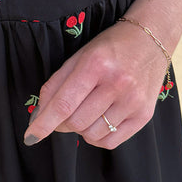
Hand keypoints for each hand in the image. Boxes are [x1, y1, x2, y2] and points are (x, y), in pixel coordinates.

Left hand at [23, 20, 170, 148]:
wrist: (151, 40)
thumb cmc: (110, 48)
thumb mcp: (78, 57)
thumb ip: (55, 85)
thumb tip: (38, 117)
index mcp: (96, 64)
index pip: (64, 103)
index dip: (44, 123)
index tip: (30, 136)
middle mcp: (117, 83)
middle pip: (76, 122)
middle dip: (62, 123)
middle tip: (64, 113)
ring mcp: (133, 101)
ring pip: (91, 134)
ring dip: (80, 129)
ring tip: (86, 111)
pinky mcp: (144, 115)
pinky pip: (110, 142)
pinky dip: (96, 136)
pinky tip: (98, 120)